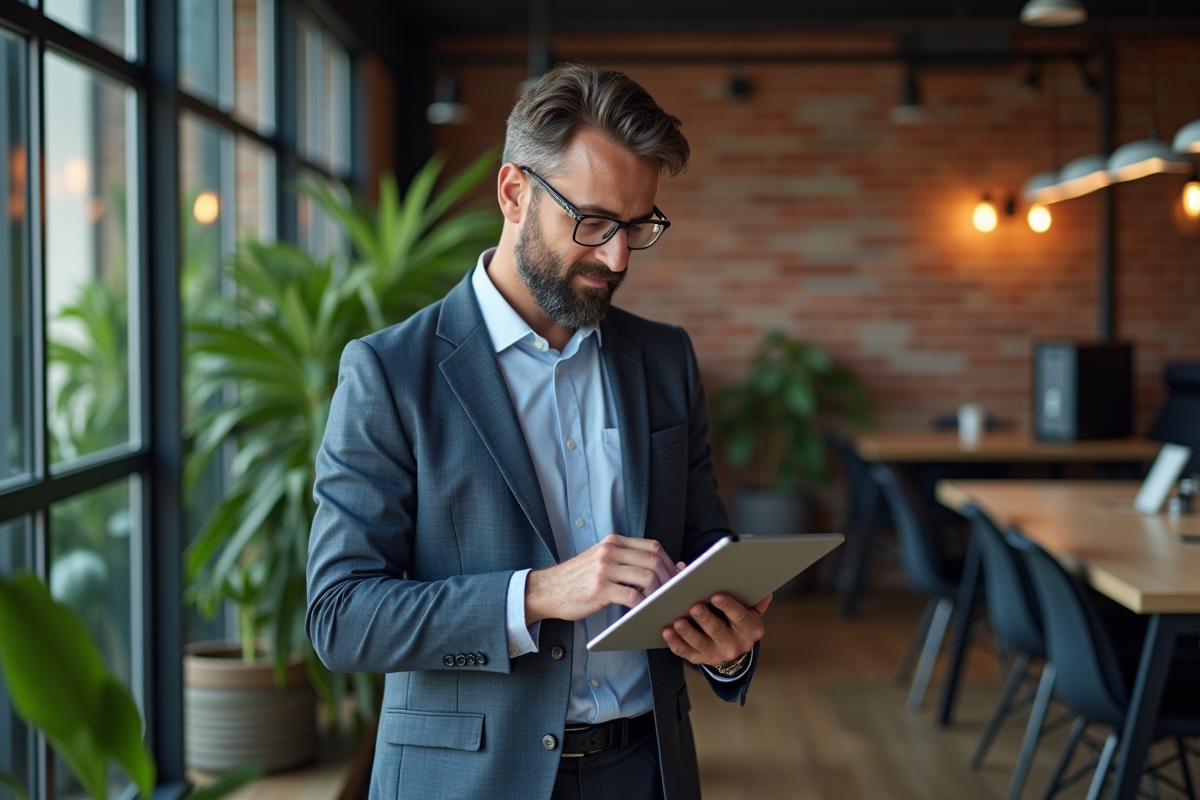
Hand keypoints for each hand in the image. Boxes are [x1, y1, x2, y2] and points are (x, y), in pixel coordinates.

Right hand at [525, 534, 678, 622]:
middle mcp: (610, 551)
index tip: (677, 578)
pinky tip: (643, 611)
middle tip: (673, 594)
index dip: (669, 562)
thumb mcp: (603, 561)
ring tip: (659, 603)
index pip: (653, 546)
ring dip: (658, 592)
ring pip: (646, 576)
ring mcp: (604, 569)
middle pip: (653, 560)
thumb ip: (629, 561)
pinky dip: (643, 604)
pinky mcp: (599, 589)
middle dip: (669, 578)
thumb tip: (666, 566)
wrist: (548, 590)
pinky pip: (631, 595)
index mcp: (613, 542)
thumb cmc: (579, 579)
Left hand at [661, 593, 771, 667]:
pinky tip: (667, 632)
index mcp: (750, 629)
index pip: (740, 617)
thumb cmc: (740, 620)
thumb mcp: (751, 610)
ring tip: (677, 621)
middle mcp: (735, 645)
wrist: (736, 647)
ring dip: (688, 633)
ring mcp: (717, 654)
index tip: (717, 596)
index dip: (729, 607)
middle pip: (718, 632)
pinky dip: (675, 643)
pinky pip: (686, 652)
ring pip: (701, 643)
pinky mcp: (701, 659)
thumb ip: (755, 598)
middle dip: (705, 620)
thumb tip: (760, 585)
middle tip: (694, 607)